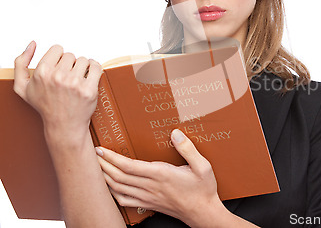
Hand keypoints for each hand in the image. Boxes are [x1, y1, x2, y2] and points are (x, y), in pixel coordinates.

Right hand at [14, 41, 101, 138]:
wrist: (63, 125)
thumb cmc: (44, 105)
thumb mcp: (22, 87)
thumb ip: (20, 63)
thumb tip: (32, 43)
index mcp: (42, 72)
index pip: (57, 49)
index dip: (58, 58)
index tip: (58, 68)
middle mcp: (58, 76)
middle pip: (71, 55)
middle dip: (70, 64)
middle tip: (67, 77)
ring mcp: (75, 83)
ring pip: (84, 60)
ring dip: (82, 67)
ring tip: (77, 79)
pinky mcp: (89, 90)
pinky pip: (96, 67)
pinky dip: (95, 68)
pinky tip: (90, 75)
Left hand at [97, 129, 224, 226]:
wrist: (202, 212)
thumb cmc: (203, 189)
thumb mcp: (203, 166)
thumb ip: (188, 149)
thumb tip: (175, 133)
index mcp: (162, 175)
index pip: (130, 167)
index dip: (113, 158)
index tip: (101, 149)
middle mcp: (151, 187)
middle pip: (119, 177)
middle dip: (103, 165)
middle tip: (91, 154)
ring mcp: (147, 197)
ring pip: (118, 188)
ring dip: (104, 177)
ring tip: (96, 166)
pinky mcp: (147, 204)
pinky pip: (124, 200)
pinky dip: (112, 192)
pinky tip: (108, 185)